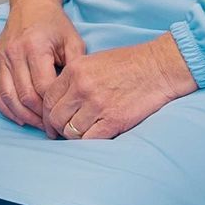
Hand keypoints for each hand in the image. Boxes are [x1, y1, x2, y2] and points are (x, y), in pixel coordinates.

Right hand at [0, 0, 85, 132]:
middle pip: (25, 95)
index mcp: (35, 47)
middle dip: (40, 116)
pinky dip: (5, 108)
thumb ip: (76, 66)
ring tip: (38, 125)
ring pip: (8, 96)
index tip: (66, 116)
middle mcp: (14, 52)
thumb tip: (78, 96)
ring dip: (23, 116)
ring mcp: (0, 57)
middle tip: (54, 127)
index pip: (44, 87)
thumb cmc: (54, 23)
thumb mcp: (73, 40)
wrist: (30, 3)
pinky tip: (18, 117)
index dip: (55, 106)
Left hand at [43, 34, 196, 141]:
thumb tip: (60, 102)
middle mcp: (82, 88)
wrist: (158, 68)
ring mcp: (97, 105)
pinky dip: (88, 142)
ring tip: (80, 136)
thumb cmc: (127, 64)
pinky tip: (94, 138)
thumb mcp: (91, 62)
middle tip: (62, 134)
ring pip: (71, 131)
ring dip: (73, 137)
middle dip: (57, 128)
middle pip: (56, 117)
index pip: (48, 99)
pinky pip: (90, 139)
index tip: (51, 122)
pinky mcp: (114, 120)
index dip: (47, 114)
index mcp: (74, 71)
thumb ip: (73, 80)